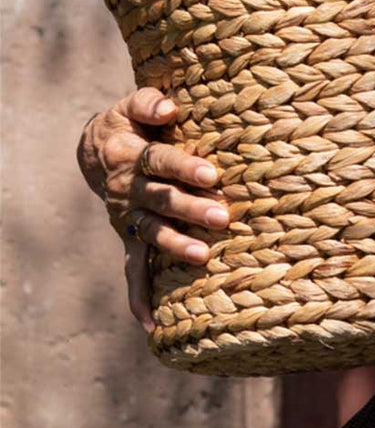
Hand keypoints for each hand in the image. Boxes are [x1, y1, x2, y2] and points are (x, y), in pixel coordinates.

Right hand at [76, 88, 226, 332]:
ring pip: (152, 234)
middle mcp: (128, 192)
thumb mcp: (131, 105)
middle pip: (160, 201)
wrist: (98, 152)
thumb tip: (169, 109)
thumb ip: (149, 103)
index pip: (159, 163)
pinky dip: (140, 298)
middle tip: (223, 217)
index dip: (184, 168)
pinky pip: (133, 270)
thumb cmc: (130, 124)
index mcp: (131, 157)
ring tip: (203, 256)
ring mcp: (129, 218)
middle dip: (191, 210)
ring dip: (176, 246)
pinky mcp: (131, 237)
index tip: (211, 174)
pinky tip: (153, 324)